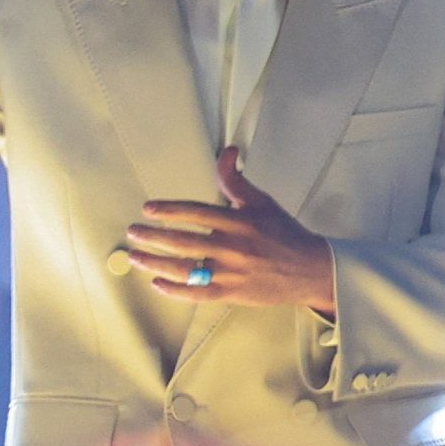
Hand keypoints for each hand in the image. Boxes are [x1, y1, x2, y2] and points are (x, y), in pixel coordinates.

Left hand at [122, 148, 336, 312]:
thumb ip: (236, 180)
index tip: (148, 209)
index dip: (169, 210)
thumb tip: (228, 151)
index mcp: (238, 222)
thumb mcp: (261, 202)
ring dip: (155, 263)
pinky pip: (196, 294)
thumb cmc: (285, 235)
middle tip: (134, 232)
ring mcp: (230, 273)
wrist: (310, 270)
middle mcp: (231, 247)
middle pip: (183, 242)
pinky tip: (157, 284)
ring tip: (136, 257)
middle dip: (153, 237)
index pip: (195, 213)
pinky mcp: (231, 293)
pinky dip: (174, 290)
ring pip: (184, 268)